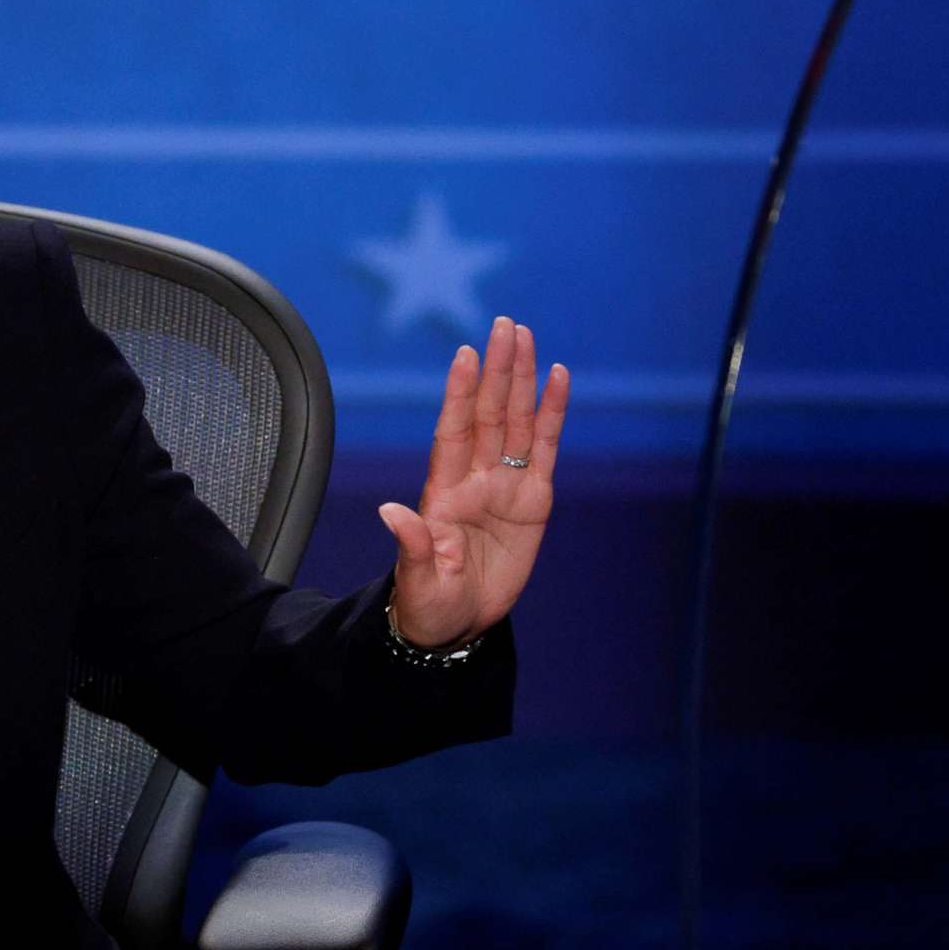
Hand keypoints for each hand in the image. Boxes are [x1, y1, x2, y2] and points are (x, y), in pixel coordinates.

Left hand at [377, 317, 568, 649]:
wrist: (458, 624)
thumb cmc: (430, 602)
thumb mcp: (419, 580)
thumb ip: (412, 544)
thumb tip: (390, 512)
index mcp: (444, 491)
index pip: (454, 431)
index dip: (460, 394)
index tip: (465, 354)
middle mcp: (474, 477)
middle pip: (489, 413)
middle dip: (497, 369)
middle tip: (505, 325)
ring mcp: (505, 484)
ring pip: (515, 420)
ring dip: (522, 378)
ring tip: (526, 336)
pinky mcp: (533, 499)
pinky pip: (544, 447)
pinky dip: (552, 413)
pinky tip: (558, 378)